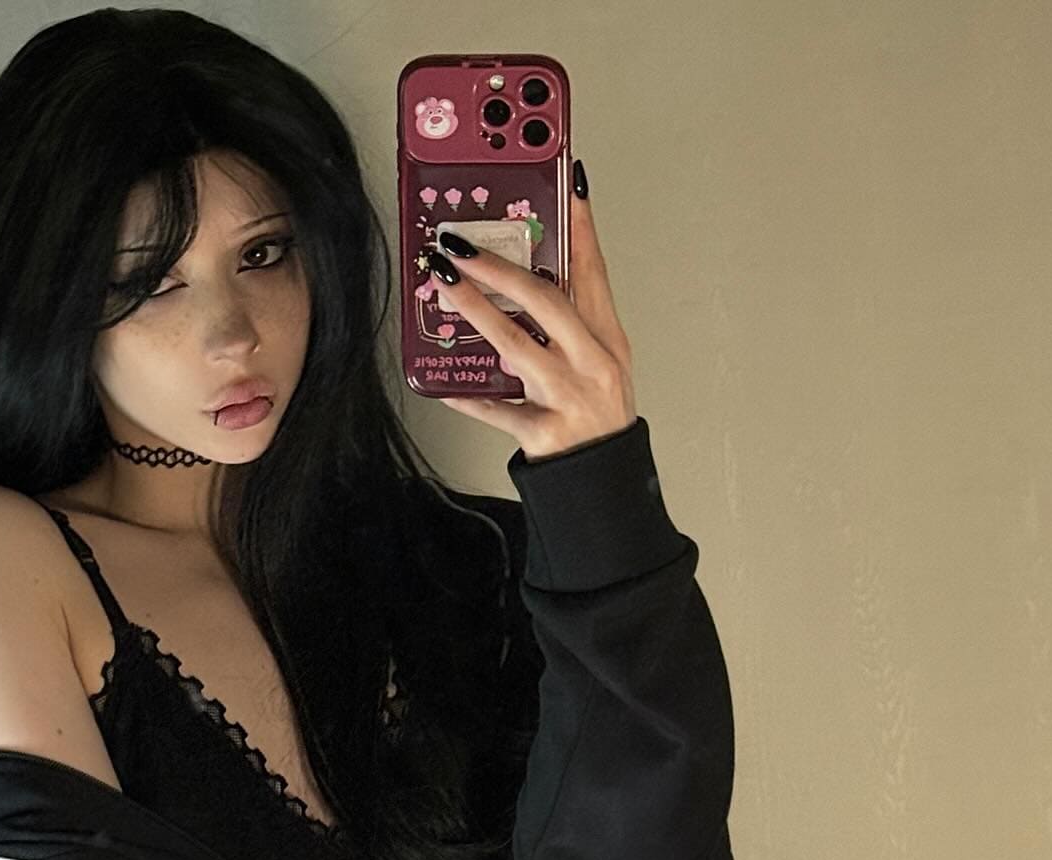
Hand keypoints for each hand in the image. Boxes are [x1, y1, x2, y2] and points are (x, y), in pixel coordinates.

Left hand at [431, 188, 637, 458]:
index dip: (579, 227)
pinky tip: (443, 384)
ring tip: (443, 285)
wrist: (603, 483)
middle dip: (501, 268)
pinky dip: (470, 397)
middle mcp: (593, 363)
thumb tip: (524, 278)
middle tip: (463, 245)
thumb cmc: (596, 420)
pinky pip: (498, 410)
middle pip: (547, 302)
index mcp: (607, 340)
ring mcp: (569, 397)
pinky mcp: (545, 432)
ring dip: (475, 311)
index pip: (593, 272)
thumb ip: (570, 323)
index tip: (567, 184)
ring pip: (516, 345)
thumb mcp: (599, 364)